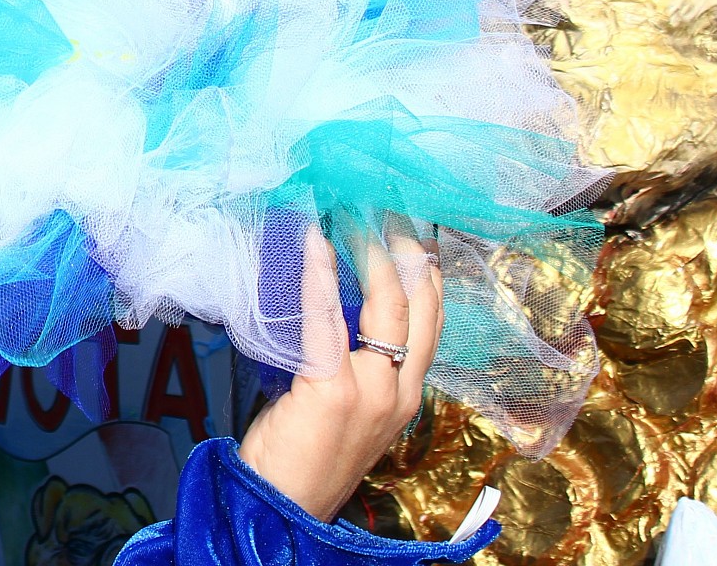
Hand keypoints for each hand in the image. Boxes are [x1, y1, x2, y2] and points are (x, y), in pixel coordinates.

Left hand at [236, 228, 441, 520]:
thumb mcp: (347, 410)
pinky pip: (326, 320)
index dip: (427, 275)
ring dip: (369, 252)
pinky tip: (314, 243)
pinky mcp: (332, 390)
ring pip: (386, 307)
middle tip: (387, 208)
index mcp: (406, 397)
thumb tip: (336, 307)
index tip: (414, 234)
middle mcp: (398, 392)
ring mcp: (371, 392)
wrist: (284, 508)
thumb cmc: (305, 457)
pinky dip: (319, 275)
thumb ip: (352, 367)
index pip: (431, 325)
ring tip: (355, 213)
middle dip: (406, 251)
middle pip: (419, 307)